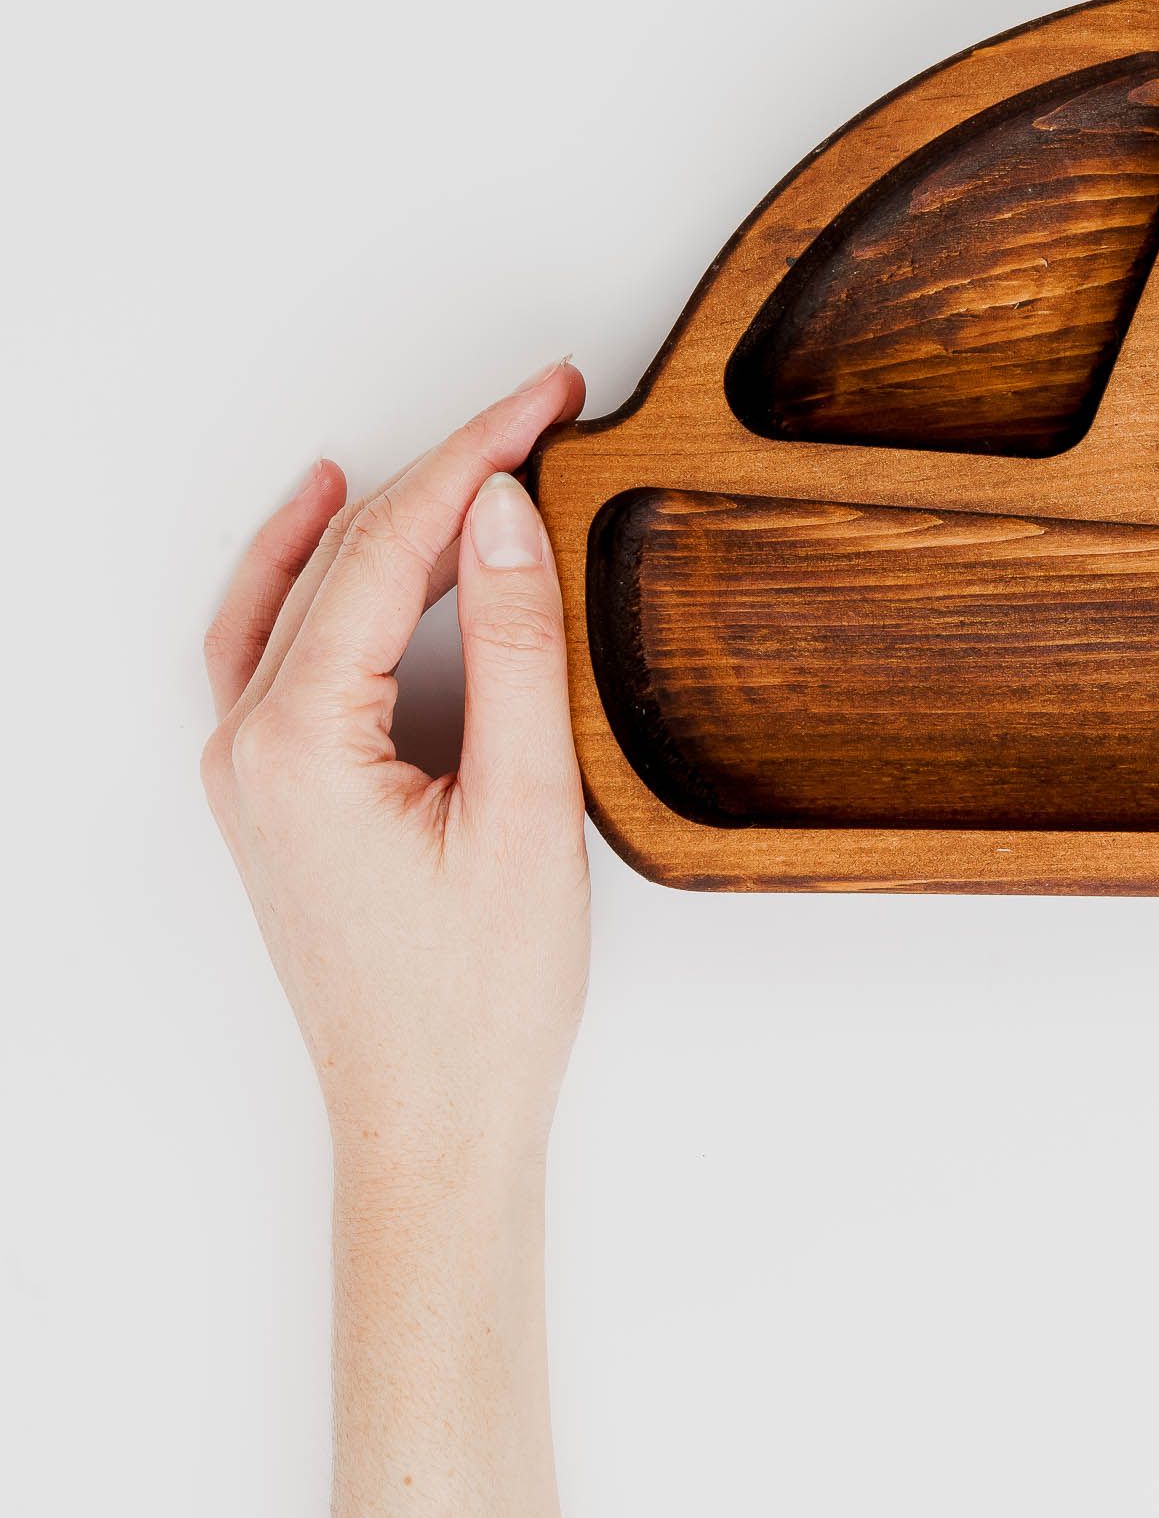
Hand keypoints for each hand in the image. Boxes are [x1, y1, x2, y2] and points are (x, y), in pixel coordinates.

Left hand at [201, 359, 588, 1517]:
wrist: (430, 1120)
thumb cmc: (478, 997)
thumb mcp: (524, 810)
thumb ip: (513, 648)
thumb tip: (503, 515)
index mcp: (296, 743)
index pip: (389, 548)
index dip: (477, 456)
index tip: (551, 398)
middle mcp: (248, 744)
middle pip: (343, 555)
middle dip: (448, 470)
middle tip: (544, 409)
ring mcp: (251, 767)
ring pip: (306, 587)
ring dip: (388, 509)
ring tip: (474, 446)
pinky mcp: (277, 788)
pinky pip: (275, 638)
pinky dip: (313, 567)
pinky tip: (339, 522)